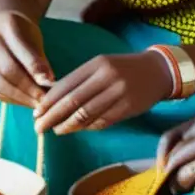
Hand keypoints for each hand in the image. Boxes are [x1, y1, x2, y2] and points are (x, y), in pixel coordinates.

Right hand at [0, 11, 53, 108]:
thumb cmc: (22, 34)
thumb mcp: (35, 39)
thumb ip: (40, 60)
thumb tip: (48, 83)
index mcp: (7, 26)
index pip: (21, 49)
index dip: (34, 68)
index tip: (49, 83)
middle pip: (7, 70)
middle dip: (27, 88)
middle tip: (44, 100)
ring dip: (19, 97)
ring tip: (36, 104)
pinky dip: (10, 99)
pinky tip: (24, 102)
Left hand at [33, 51, 172, 134]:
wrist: (158, 70)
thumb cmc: (123, 68)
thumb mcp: (102, 65)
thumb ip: (80, 80)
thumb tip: (53, 99)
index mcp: (96, 64)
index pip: (66, 85)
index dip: (48, 101)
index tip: (36, 112)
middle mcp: (107, 78)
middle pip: (72, 102)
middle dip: (52, 117)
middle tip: (38, 127)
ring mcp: (118, 94)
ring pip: (86, 115)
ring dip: (67, 126)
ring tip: (56, 130)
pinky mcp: (127, 108)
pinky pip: (101, 122)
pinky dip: (86, 128)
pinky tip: (77, 129)